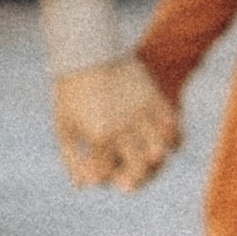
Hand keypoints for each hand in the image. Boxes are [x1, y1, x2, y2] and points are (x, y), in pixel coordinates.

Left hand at [53, 56, 180, 192]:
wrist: (88, 49)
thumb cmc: (70, 90)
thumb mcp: (64, 125)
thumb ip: (71, 158)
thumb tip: (84, 185)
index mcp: (98, 135)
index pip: (105, 174)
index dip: (101, 179)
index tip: (99, 175)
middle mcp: (123, 127)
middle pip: (138, 170)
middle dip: (133, 181)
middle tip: (127, 182)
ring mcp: (142, 113)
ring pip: (160, 150)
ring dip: (155, 162)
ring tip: (147, 162)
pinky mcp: (154, 98)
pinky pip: (172, 127)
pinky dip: (172, 140)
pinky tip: (164, 144)